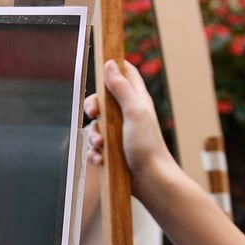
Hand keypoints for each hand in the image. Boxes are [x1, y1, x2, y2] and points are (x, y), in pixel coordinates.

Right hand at [83, 60, 177, 190]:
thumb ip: (121, 88)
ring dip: (93, 136)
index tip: (100, 67)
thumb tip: (110, 64)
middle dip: (93, 108)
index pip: (125, 74)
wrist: (150, 180)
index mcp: (136, 100)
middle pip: (102, 101)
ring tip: (102, 146)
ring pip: (95, 127)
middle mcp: (127, 115)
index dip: (113, 68)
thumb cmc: (148, 145)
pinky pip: (94, 148)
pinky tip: (101, 160)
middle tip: (94, 114)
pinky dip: (95, 153)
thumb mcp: (134, 111)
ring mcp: (118, 134)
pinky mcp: (112, 152)